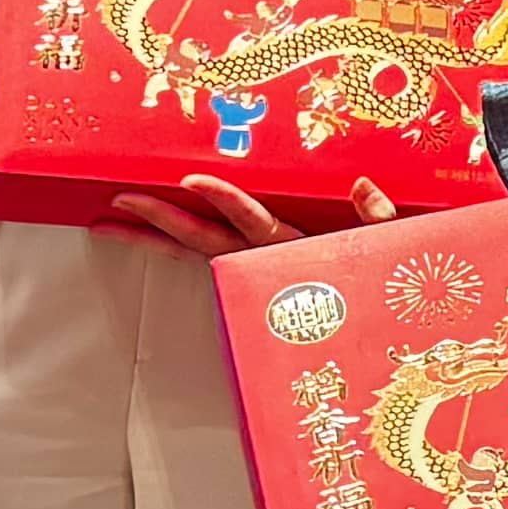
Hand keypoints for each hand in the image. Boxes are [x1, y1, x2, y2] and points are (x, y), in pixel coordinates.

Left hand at [101, 172, 398, 261]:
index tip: (190, 182)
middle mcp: (268, 262)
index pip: (253, 221)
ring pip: (198, 252)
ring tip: (113, 220)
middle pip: (207, 240)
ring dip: (155, 236)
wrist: (387, 326)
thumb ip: (379, 218)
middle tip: (121, 200)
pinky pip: (206, 260)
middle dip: (163, 220)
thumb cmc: (387, 278)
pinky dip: (174, 247)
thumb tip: (362, 184)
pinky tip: (147, 235)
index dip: (222, 201)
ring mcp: (256, 269)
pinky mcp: (252, 274)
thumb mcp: (394, 244)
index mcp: (297, 249)